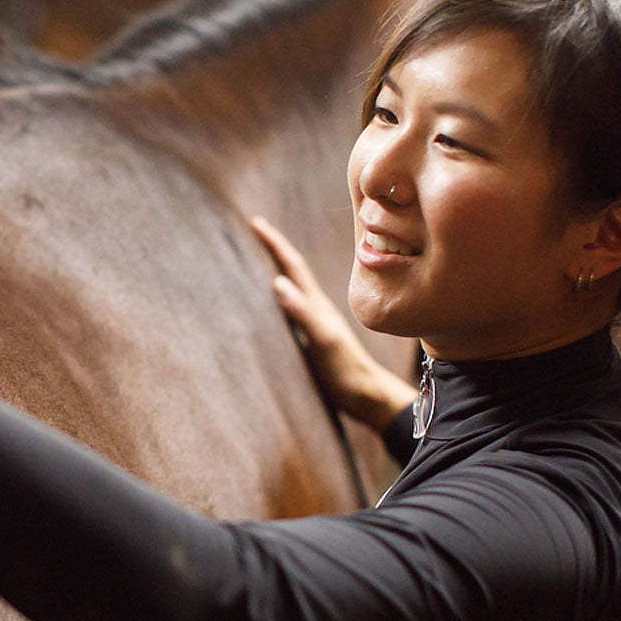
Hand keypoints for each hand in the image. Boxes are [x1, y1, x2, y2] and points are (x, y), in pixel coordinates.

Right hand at [250, 217, 414, 429]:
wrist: (367, 397)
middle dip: (272, 250)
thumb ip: (303, 312)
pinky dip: (277, 300)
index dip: (274, 243)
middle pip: (291, 272)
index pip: (292, 266)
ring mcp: (314, 325)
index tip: (255, 223)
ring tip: (256, 260)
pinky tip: (271, 305)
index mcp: (317, 305)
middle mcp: (315, 309)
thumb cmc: (346, 371)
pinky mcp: (312, 341)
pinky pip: (290, 311)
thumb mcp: (324, 340)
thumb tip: (277, 282)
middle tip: (254, 231)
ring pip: (291, 290)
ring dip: (274, 272)